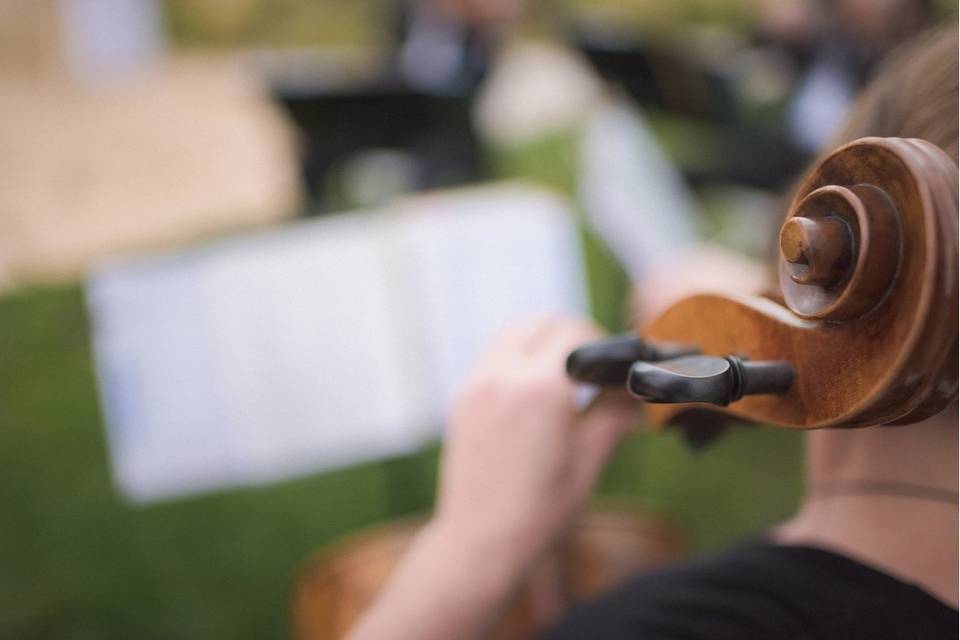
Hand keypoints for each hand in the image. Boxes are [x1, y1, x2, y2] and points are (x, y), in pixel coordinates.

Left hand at [432, 317, 640, 572]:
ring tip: (561, 374)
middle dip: (569, 334)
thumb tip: (634, 395)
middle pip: (539, 322)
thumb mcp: (588, 461)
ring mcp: (476, 385)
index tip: (612, 366)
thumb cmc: (539, 511)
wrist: (480, 542)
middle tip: (590, 366)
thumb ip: (614, 416)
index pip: (573, 331)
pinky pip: (491, 356)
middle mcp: (503, 376)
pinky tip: (532, 390)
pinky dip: (514, 356)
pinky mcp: (462, 399)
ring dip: (538, 339)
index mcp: (540, 388)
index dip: (600, 341)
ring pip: (511, 333)